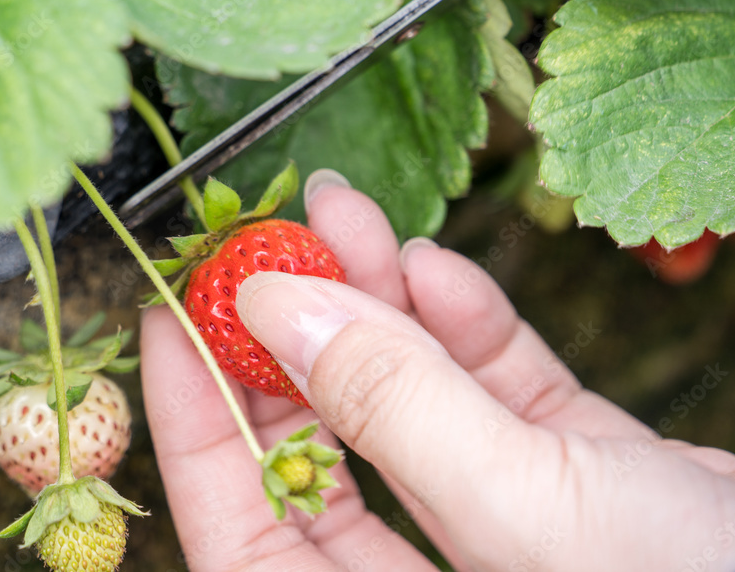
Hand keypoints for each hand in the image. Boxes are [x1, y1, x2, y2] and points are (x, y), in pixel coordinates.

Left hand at [140, 169, 734, 570]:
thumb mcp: (524, 507)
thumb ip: (392, 407)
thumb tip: (272, 307)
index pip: (235, 520)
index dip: (193, 411)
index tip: (172, 310)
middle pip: (313, 444)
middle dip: (288, 329)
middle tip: (261, 239)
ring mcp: (495, 517)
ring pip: (399, 400)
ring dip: (374, 303)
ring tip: (345, 214)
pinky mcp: (562, 474)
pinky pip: (486, 392)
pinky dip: (461, 326)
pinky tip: (432, 266)